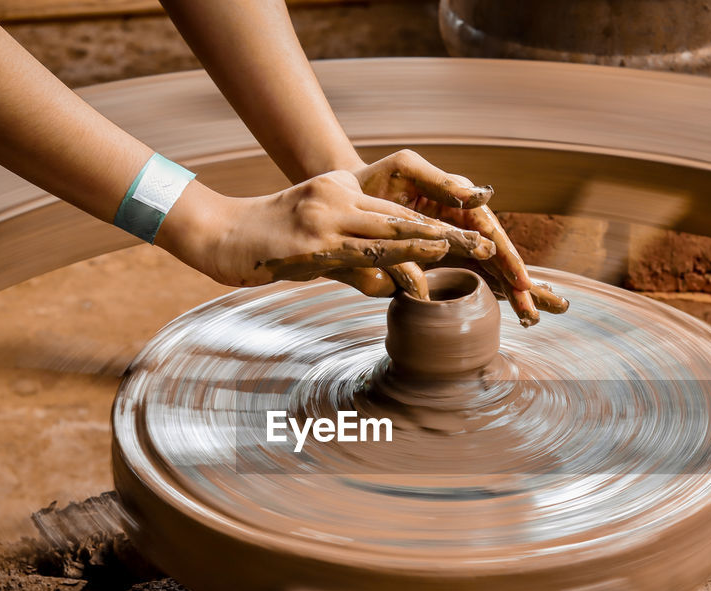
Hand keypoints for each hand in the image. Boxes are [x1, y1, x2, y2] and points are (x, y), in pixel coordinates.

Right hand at [158, 170, 494, 288]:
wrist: (220, 236)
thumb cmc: (268, 243)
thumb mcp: (316, 239)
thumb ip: (354, 253)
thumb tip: (390, 281)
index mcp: (342, 189)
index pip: (399, 206)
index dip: (438, 218)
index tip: (474, 227)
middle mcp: (339, 196)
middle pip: (405, 215)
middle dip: (450, 232)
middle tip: (491, 242)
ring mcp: (327, 218)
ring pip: (392, 230)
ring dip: (435, 242)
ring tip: (471, 250)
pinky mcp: (315, 243)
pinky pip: (365, 253)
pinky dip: (400, 259)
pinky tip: (423, 265)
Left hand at [350, 149, 568, 325]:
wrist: (349, 197)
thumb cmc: (378, 180)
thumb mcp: (407, 170)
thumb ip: (441, 181)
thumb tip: (483, 197)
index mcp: (460, 204)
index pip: (492, 234)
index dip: (508, 259)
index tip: (522, 282)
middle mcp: (462, 226)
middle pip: (498, 259)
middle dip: (519, 285)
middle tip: (536, 313)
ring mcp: (453, 246)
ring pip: (490, 273)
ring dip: (512, 295)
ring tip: (533, 318)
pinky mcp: (438, 263)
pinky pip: (472, 280)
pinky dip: (493, 295)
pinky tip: (513, 312)